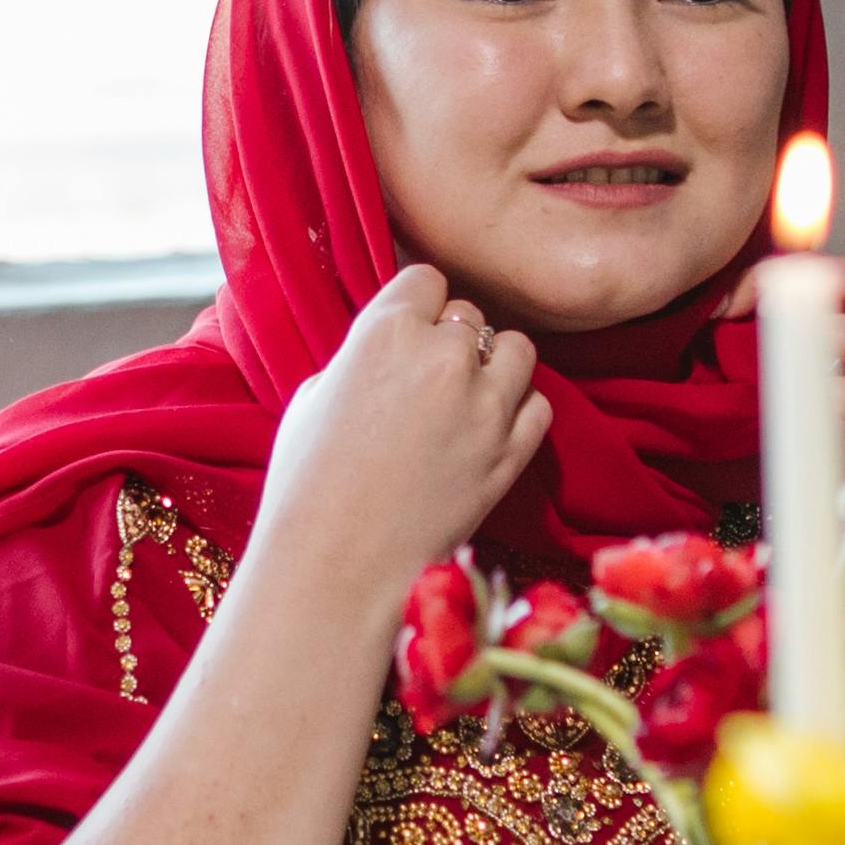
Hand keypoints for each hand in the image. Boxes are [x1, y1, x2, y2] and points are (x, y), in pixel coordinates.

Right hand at [252, 265, 551, 609]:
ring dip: (495, 366)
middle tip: (429, 380)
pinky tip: (489, 431)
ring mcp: (485, 405)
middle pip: (471, 315)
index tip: (409, 331)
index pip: (426, 279)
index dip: (417, 306)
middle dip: (452, 341)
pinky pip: (539, 406)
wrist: (335, 565)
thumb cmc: (306, 485)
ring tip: (468, 398)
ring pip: (518, 349)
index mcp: (385, 332)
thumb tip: (389, 352)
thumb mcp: (314, 397)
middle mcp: (443, 357)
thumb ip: (362, 358)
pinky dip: (519, 412)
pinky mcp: (512, 452)